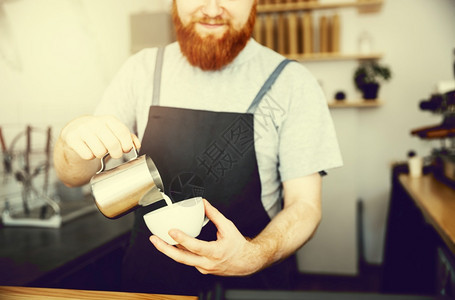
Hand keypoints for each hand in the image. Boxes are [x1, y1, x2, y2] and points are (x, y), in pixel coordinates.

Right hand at [61, 115, 140, 159]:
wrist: (74, 131)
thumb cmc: (98, 133)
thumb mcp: (113, 131)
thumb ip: (127, 137)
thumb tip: (136, 145)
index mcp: (108, 119)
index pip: (122, 132)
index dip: (127, 144)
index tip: (126, 150)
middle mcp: (95, 122)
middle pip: (112, 144)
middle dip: (116, 153)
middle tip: (114, 154)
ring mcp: (82, 130)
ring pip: (100, 151)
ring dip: (101, 155)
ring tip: (98, 149)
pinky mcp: (72, 138)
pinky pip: (87, 155)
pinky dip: (90, 156)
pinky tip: (88, 150)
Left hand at [149, 200, 263, 275]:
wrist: (246, 263)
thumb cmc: (238, 246)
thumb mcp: (228, 227)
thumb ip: (214, 214)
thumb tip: (204, 203)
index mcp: (215, 252)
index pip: (195, 246)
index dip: (182, 239)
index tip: (172, 231)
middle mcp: (207, 262)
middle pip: (182, 258)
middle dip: (165, 248)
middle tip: (154, 239)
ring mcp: (203, 268)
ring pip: (182, 260)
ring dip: (169, 250)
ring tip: (157, 240)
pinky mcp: (201, 269)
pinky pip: (187, 260)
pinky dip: (178, 252)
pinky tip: (172, 244)